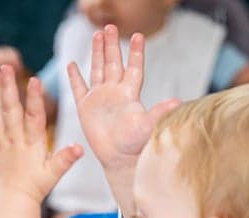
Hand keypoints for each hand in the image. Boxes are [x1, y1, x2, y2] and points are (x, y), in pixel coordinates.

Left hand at [0, 66, 82, 202]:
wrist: (12, 201)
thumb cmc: (35, 188)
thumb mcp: (54, 173)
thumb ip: (66, 159)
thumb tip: (80, 147)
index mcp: (32, 144)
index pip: (34, 117)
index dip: (35, 98)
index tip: (34, 81)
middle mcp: (15, 140)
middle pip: (11, 109)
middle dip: (8, 87)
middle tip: (6, 67)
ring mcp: (1, 143)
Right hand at [68, 25, 179, 171]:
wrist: (120, 160)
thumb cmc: (136, 145)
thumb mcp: (148, 126)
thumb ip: (160, 112)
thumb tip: (177, 102)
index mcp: (130, 94)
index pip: (133, 68)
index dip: (135, 53)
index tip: (138, 35)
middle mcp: (115, 93)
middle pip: (113, 63)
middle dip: (111, 45)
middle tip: (109, 26)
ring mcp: (100, 99)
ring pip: (98, 70)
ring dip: (97, 53)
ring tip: (97, 35)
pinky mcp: (86, 109)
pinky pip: (79, 88)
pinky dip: (74, 77)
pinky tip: (71, 64)